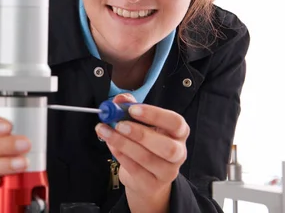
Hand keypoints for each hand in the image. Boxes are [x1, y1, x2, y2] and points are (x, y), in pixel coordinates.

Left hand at [95, 94, 189, 212]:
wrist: (146, 178)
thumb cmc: (146, 144)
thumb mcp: (140, 123)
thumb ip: (130, 107)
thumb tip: (119, 99)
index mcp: (178, 133)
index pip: (176, 123)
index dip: (155, 115)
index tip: (133, 109)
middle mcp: (178, 153)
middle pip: (167, 146)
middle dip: (140, 134)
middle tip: (119, 125)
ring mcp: (167, 171)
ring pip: (147, 158)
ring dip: (123, 143)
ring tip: (105, 132)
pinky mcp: (152, 184)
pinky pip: (135, 170)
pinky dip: (120, 155)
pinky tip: (111, 145)